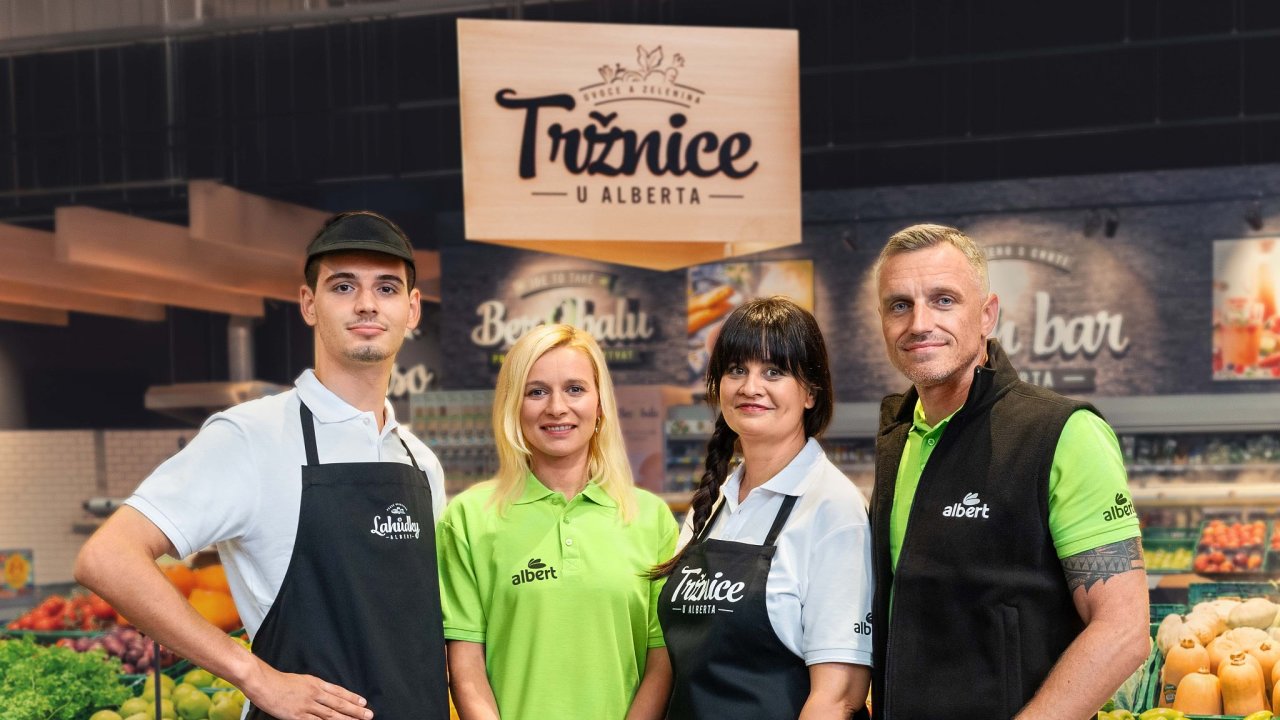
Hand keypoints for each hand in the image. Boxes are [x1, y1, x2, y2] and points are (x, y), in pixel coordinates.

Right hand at [246, 665, 373, 719]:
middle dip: (356, 710)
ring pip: (331, 715)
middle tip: (369, 714)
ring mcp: (307, 705)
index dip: (352, 697)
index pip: (339, 692)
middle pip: (339, 704)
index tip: (364, 702)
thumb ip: (313, 687)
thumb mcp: (301, 680)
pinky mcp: (298, 716)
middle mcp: (314, 694)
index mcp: (316, 683)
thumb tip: (325, 693)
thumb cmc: (279, 681)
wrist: (264, 682)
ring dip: (346, 719)